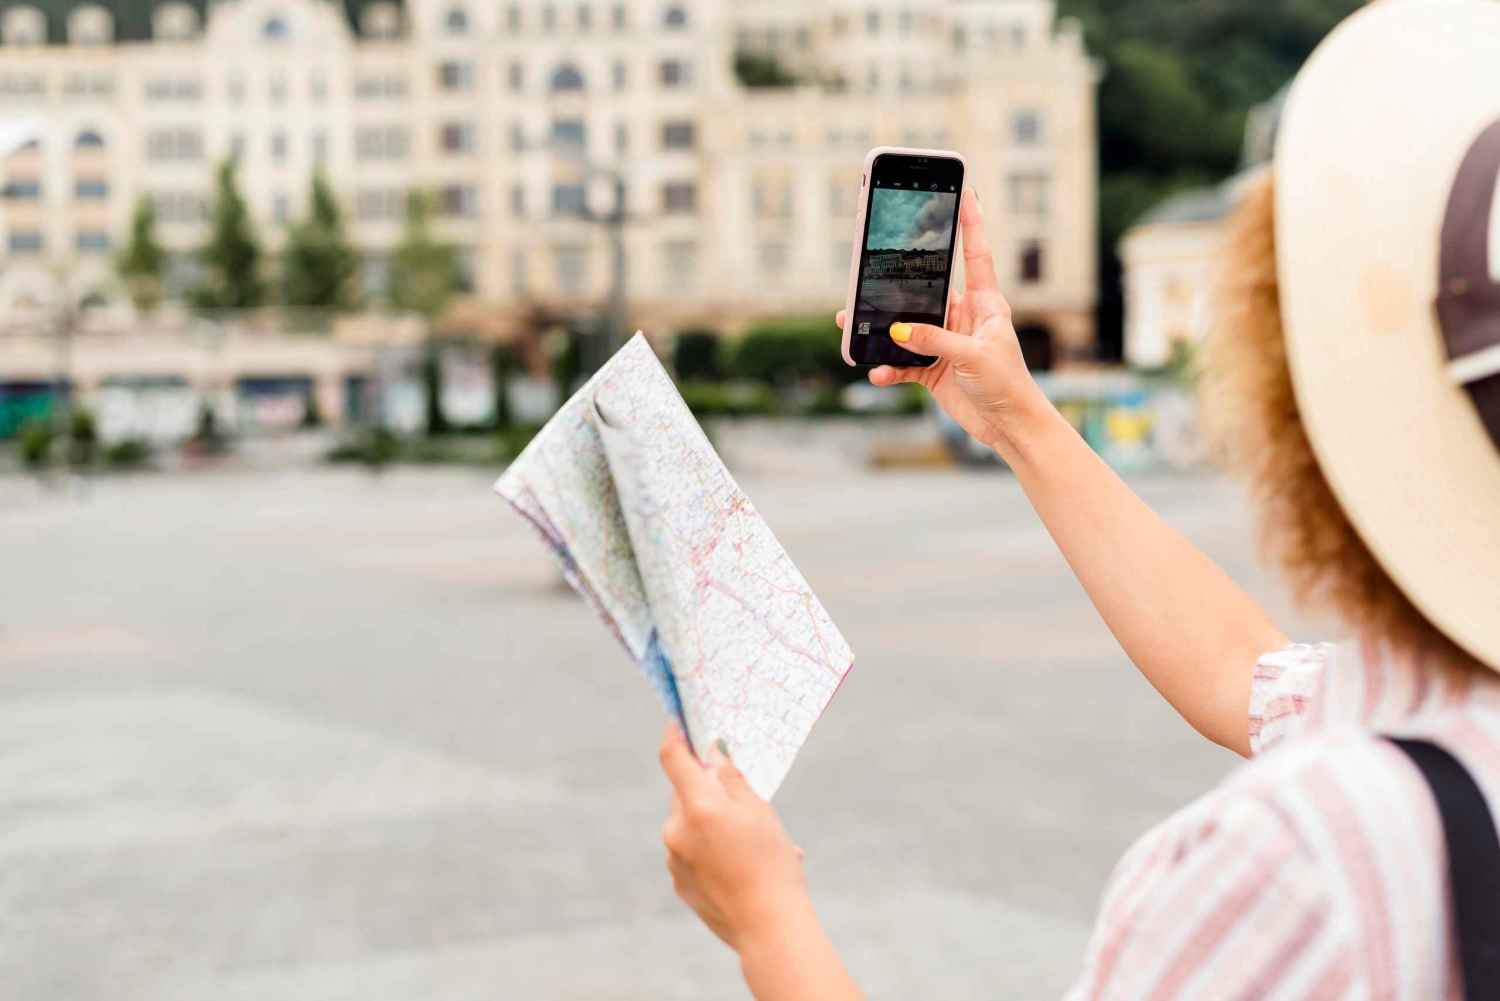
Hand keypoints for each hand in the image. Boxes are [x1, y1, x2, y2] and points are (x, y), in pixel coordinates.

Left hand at [658, 723, 811, 951]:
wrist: (768, 927)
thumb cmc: (772, 863)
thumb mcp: (760, 811)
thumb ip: (731, 779)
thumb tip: (713, 755)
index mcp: (698, 806)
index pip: (673, 758)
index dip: (673, 735)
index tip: (676, 722)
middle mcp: (676, 830)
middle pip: (684, 793)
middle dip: (706, 789)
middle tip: (741, 801)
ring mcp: (674, 858)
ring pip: (688, 824)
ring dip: (711, 823)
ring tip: (752, 844)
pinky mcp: (678, 882)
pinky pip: (690, 853)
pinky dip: (710, 850)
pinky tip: (741, 865)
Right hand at [837, 188, 1048, 455]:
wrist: (1008, 426)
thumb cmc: (1008, 383)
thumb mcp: (974, 356)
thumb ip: (937, 339)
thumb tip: (899, 330)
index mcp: (984, 304)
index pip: (975, 255)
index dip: (971, 224)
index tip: (966, 192)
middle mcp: (963, 318)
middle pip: (926, 290)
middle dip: (897, 281)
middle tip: (871, 266)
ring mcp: (946, 343)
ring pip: (906, 327)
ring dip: (880, 327)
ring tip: (851, 320)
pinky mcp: (934, 370)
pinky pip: (903, 363)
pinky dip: (888, 368)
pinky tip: (878, 372)